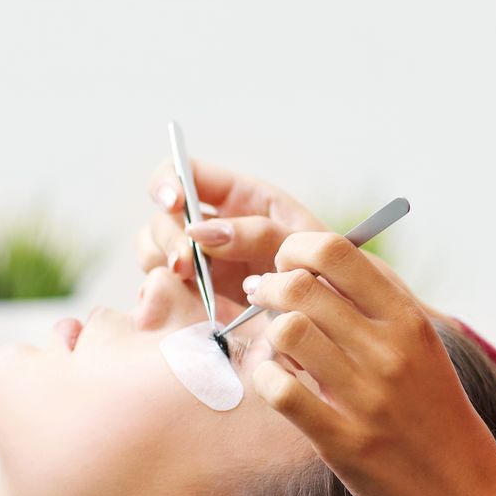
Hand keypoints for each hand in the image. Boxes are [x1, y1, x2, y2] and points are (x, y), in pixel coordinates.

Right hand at [136, 159, 327, 303]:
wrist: (341, 322)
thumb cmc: (329, 272)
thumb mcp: (302, 245)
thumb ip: (257, 233)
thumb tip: (200, 233)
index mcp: (240, 198)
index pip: (187, 173)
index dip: (169, 181)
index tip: (174, 202)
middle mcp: (214, 226)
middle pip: (164, 216)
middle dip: (167, 235)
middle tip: (183, 264)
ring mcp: (202, 262)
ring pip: (154, 250)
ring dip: (161, 262)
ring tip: (186, 282)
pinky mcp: (196, 297)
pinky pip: (162, 288)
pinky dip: (162, 294)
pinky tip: (179, 304)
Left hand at [244, 231, 495, 495]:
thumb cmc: (437, 417)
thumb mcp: (423, 349)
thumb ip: (379, 305)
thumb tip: (317, 263)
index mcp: (410, 321)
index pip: (337, 251)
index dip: (296, 250)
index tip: (288, 266)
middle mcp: (390, 352)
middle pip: (302, 287)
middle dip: (269, 288)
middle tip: (264, 301)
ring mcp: (367, 397)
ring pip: (287, 332)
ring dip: (267, 335)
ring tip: (275, 348)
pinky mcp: (345, 442)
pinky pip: (281, 391)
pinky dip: (265, 380)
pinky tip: (274, 383)